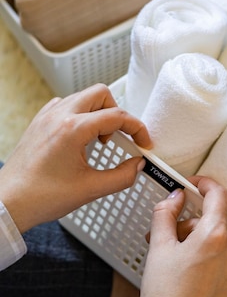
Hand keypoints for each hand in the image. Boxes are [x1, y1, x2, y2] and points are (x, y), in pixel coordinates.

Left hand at [0, 83, 151, 231]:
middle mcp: (60, 115)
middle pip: (100, 94)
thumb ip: (122, 176)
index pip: (117, 116)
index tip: (143, 143)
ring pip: (83, 97)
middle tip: (121, 137)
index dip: (137, 129)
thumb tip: (137, 165)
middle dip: (118, 113)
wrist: (9, 202)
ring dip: (99, 113)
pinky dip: (80, 115)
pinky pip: (66, 105)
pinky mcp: (39, 122)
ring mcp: (47, 116)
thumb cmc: (41, 196)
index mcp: (73, 128)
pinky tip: (81, 138)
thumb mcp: (90, 189)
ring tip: (100, 140)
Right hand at [134, 176, 226, 296]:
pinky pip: (225, 266)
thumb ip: (166, 213)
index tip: (192, 185)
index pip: (218, 195)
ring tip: (174, 264)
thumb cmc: (162, 293)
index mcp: (215, 235)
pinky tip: (189, 281)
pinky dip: (209, 265)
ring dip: (199, 246)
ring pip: (218, 246)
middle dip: (189, 225)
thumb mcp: (158, 246)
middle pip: (213, 223)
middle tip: (165, 236)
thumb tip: (176, 196)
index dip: (204, 184)